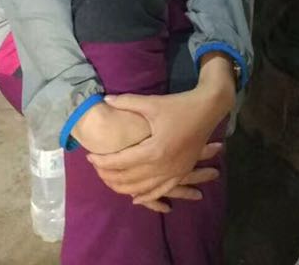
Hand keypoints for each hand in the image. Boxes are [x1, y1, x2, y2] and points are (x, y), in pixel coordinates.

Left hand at [87, 81, 229, 212]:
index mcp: (154, 150)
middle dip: (109, 175)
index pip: (121, 161)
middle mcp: (162, 166)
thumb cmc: (179, 105)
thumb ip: (127, 102)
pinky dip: (146, 196)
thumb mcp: (153, 103)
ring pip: (143, 189)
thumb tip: (105, 100)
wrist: (208, 109)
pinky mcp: (181, 172)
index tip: (90, 156)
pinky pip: (161, 190)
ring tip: (109, 182)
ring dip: (124, 188)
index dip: (103, 160)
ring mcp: (173, 172)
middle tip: (96, 169)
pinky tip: (136, 198)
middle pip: (129, 178)